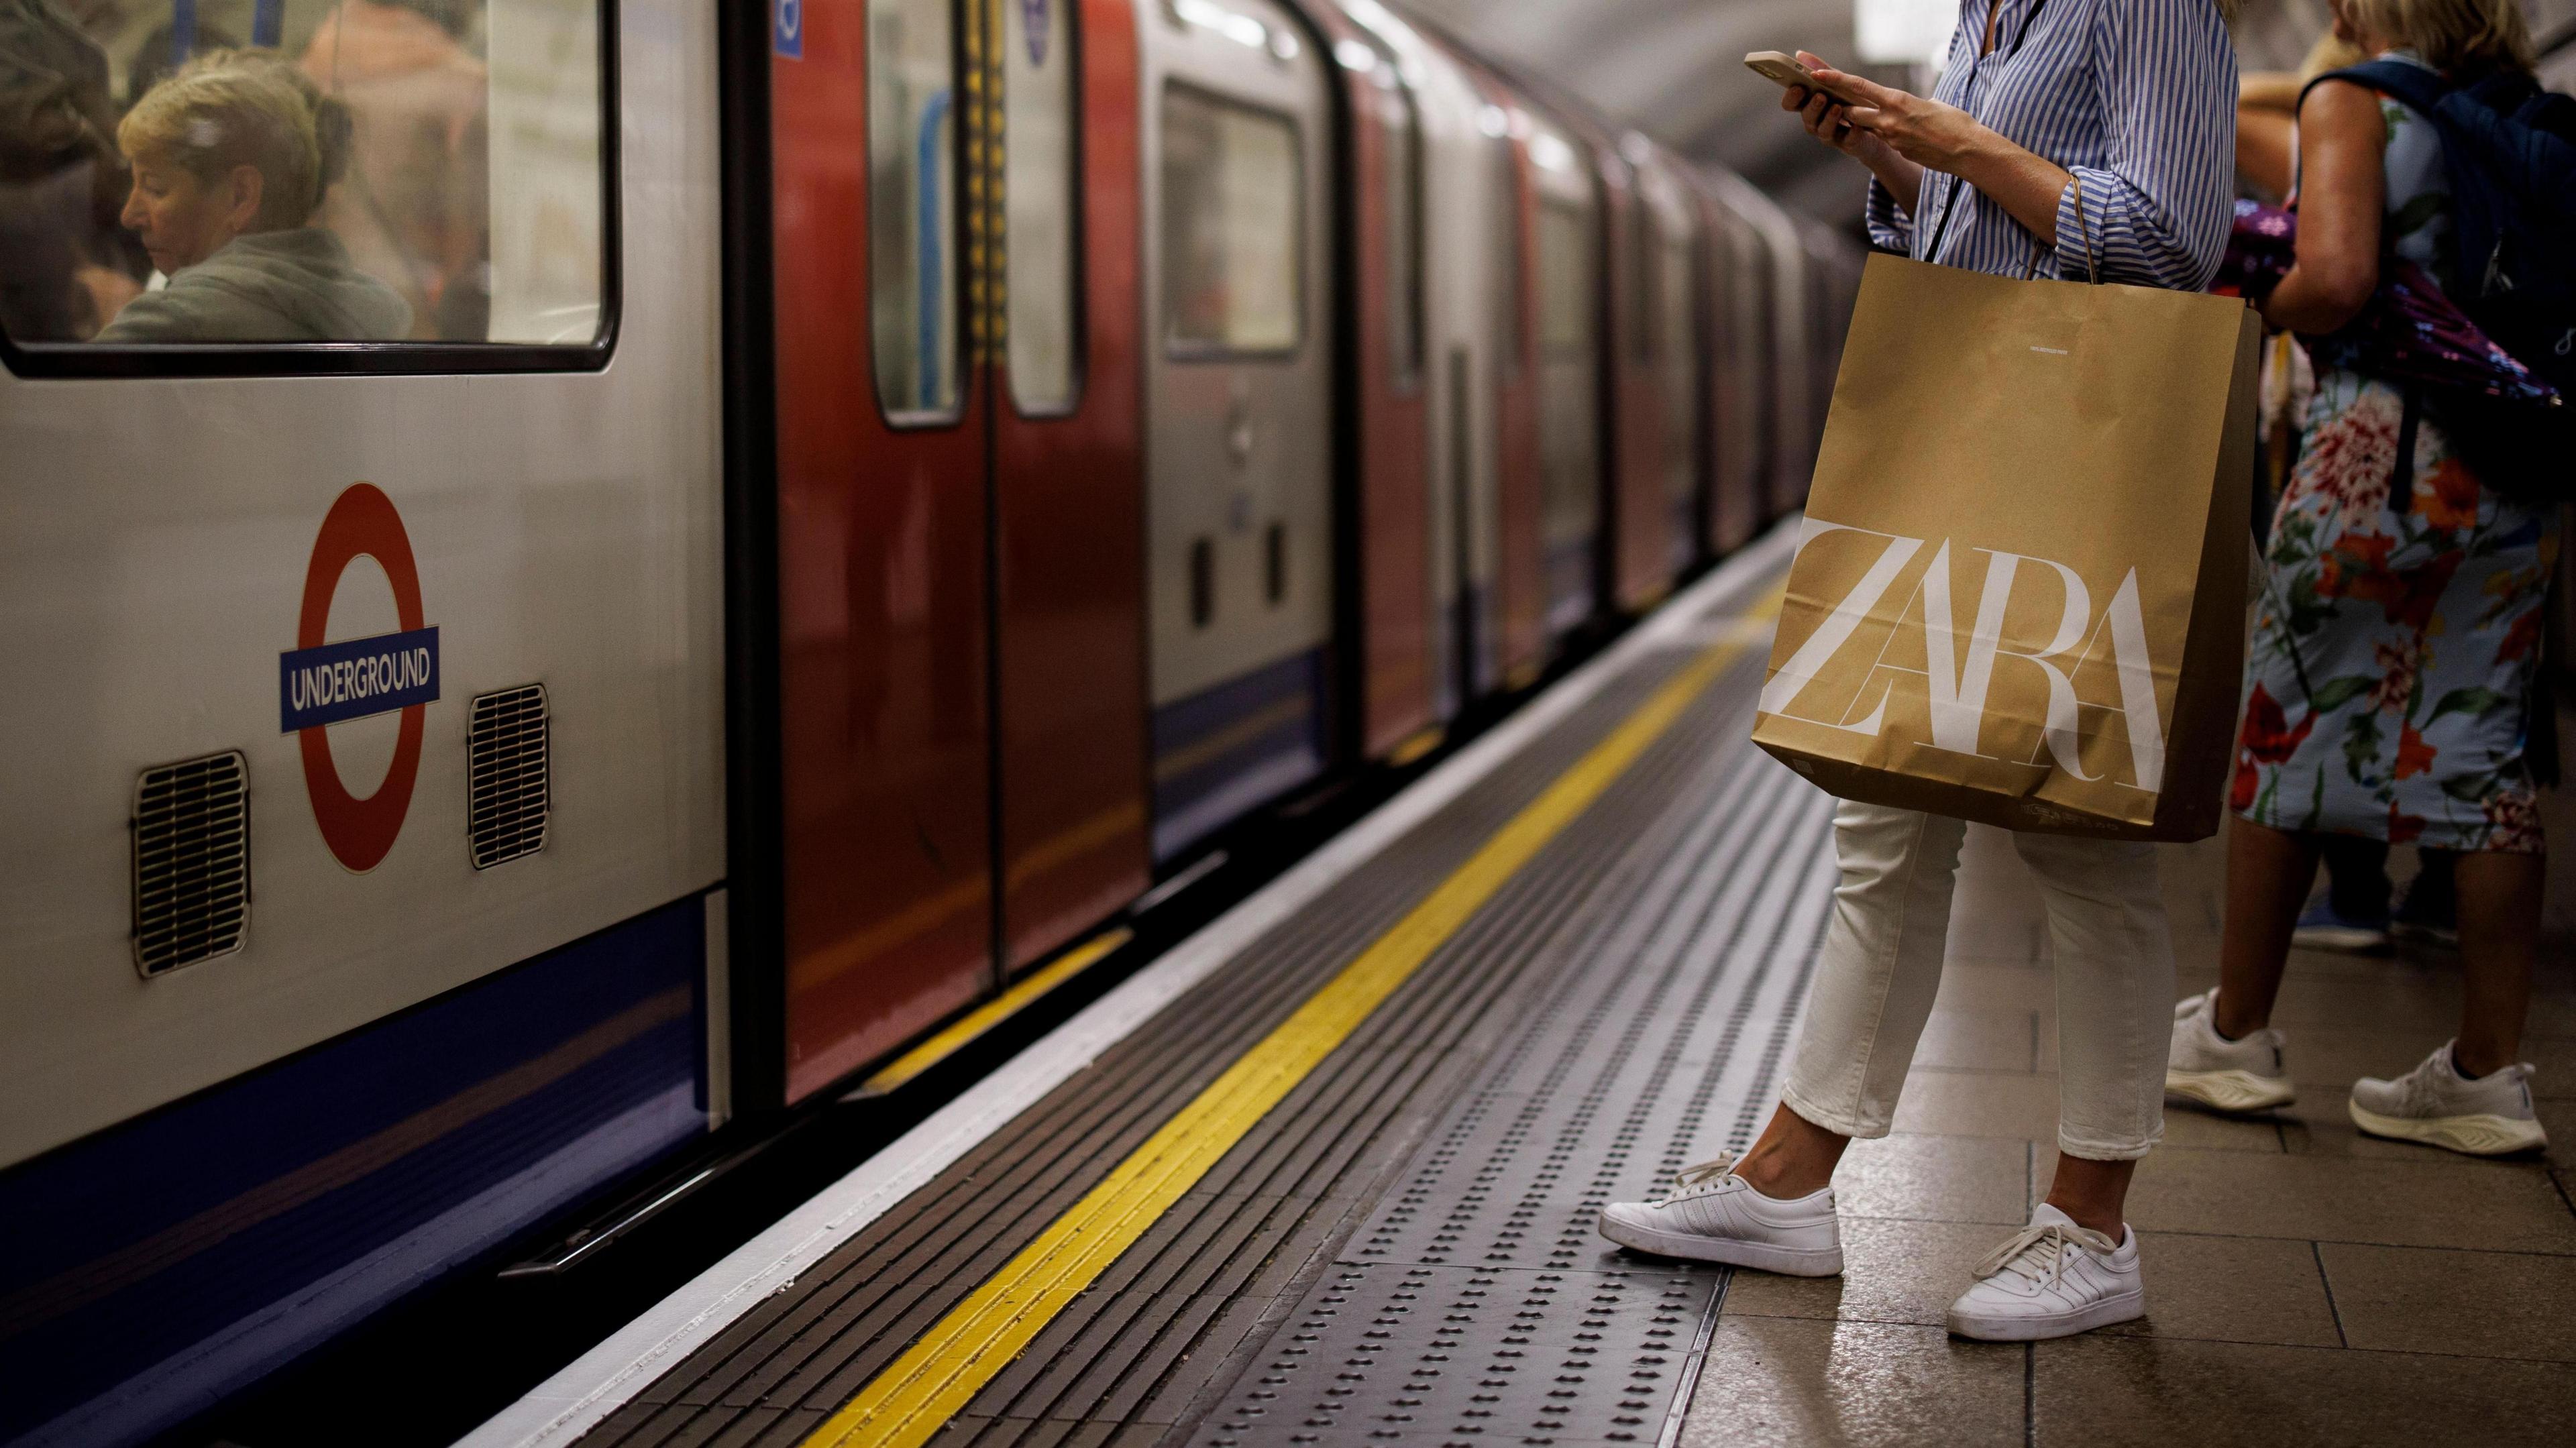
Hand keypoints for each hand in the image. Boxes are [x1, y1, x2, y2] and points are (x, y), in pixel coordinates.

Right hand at [1779, 77, 1888, 167]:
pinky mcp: (1850, 144)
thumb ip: (1821, 70)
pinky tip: (1857, 125)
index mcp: (1811, 107)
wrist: (1879, 126)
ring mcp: (1832, 135)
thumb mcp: (1839, 84)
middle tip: (1820, 96)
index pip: (1791, 105)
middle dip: (1812, 107)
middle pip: (1807, 119)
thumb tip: (1799, 54)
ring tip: (1837, 107)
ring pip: (1823, 132)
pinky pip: (1848, 141)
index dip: (1791, 98)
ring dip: (1829, 120)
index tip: (1798, 87)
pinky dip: (1851, 133)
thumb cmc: (1854, 102)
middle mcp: (1817, 123)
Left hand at [1796, 52, 1993, 174]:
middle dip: (1842, 106)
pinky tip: (1900, 133)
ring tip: (1866, 115)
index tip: (1818, 74)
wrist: (1967, 150)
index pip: (1858, 87)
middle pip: (1853, 111)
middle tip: (1832, 98)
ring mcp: (1892, 138)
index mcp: (1897, 100)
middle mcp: (1889, 119)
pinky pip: (1884, 140)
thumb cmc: (1955, 122)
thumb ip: (1909, 103)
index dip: (1836, 79)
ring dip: (1862, 122)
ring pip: (1866, 127)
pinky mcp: (1898, 151)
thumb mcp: (1930, 104)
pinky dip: (1884, 134)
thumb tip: (1900, 106)